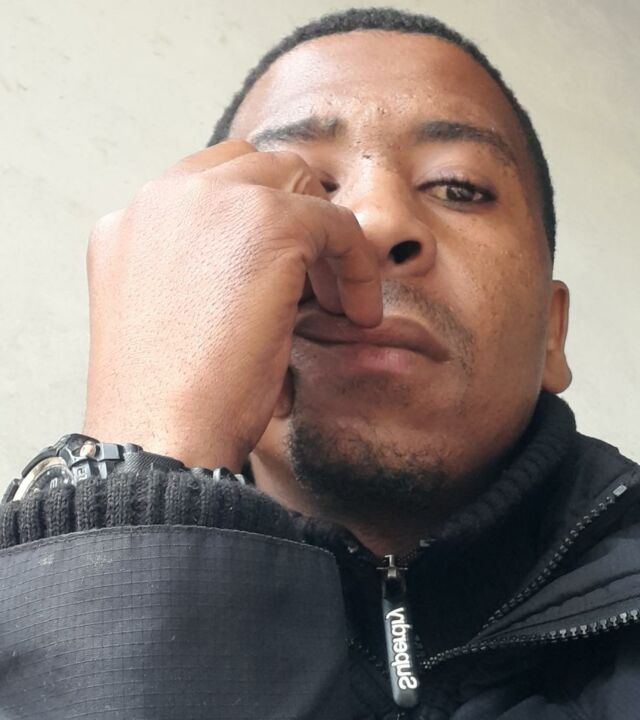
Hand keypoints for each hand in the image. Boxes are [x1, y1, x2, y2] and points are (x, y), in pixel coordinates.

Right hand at [83, 140, 381, 470]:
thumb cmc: (170, 405)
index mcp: (130, 226)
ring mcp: (209, 201)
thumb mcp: (174, 324)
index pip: (207, 189)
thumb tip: (259, 275)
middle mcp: (161, 199)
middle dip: (293, 221)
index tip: (285, 276)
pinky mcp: (265, 221)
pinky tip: (356, 314)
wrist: (162, 437)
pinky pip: (337, 222)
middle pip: (252, 170)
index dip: (254, 224)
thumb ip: (199, 278)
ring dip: (322, 240)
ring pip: (295, 183)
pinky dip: (356, 265)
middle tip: (314, 286)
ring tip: (337, 305)